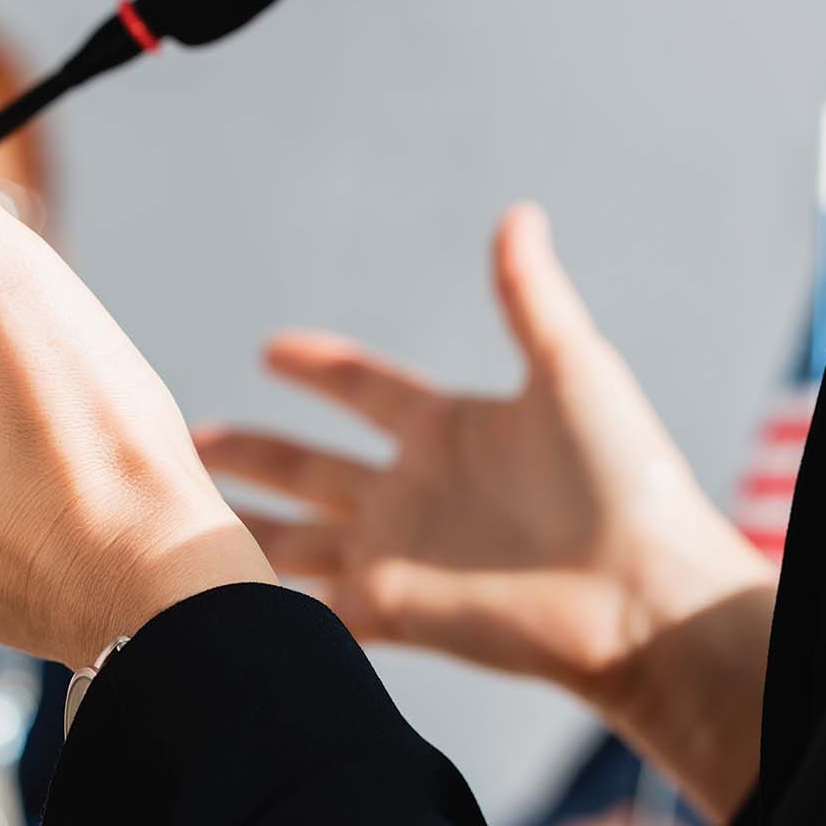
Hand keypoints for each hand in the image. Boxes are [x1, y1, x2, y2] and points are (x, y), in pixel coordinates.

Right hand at [196, 205, 773, 818]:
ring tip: (180, 508)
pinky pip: (305, 607)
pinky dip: (257, 598)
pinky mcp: (388, 612)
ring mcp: (399, 556)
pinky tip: (207, 588)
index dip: (319, 369)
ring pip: (295, 538)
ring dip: (239, 523)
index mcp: (450, 431)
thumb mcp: (572, 369)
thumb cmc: (626, 482)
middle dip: (254, 452)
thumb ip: (528, 296)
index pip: (365, 391)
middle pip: (312, 467)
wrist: (645, 596)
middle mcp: (416, 493)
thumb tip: (519, 213)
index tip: (270, 348)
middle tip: (190, 437)